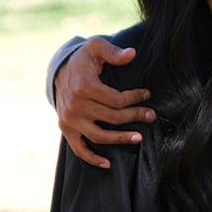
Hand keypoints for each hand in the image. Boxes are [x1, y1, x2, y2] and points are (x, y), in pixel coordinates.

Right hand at [56, 37, 150, 169]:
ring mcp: (69, 119)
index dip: (135, 98)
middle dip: (135, 116)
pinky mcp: (66, 129)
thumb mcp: (96, 47)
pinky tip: (108, 164)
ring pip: (100, 136)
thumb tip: (132, 54)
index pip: (117, 99)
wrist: (60, 71)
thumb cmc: (83, 59)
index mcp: (84, 86)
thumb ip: (113, 51)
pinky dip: (92, 159)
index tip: (147, 95)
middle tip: (151, 116)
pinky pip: (79, 149)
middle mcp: (75, 105)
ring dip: (121, 139)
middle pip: (112, 118)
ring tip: (139, 138)